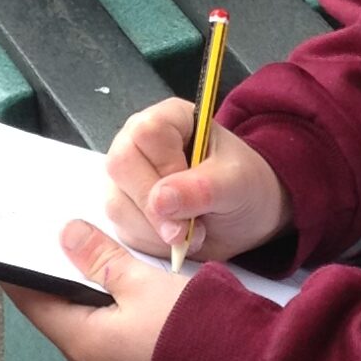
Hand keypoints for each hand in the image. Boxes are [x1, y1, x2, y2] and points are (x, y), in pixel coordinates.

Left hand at [6, 221, 187, 360]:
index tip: (13, 243)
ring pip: (88, 324)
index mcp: (80, 343)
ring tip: (98, 256)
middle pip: (60, 312)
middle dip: (62, 276)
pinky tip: (128, 288)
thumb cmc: (191, 329)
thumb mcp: (142, 281)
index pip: (31, 300)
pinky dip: (113, 311)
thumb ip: (100, 258)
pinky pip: (112, 337)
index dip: (19, 268)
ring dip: (91, 293)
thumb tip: (66, 235)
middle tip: (63, 238)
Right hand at [104, 100, 290, 263]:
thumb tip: (161, 200)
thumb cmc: (242, 185)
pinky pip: (121, 228)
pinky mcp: (122, 207)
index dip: (164, 167)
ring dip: (156, 230)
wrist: (242, 215)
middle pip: (122, 167)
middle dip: (156, 209)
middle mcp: (138, 141)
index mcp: (169, 119)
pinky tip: (176, 239)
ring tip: (191, 232)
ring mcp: (125, 176)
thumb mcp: (237, 184)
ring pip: (117, 203)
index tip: (191, 196)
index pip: (147, 133)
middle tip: (190, 229)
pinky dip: (150, 242)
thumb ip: (204, 188)